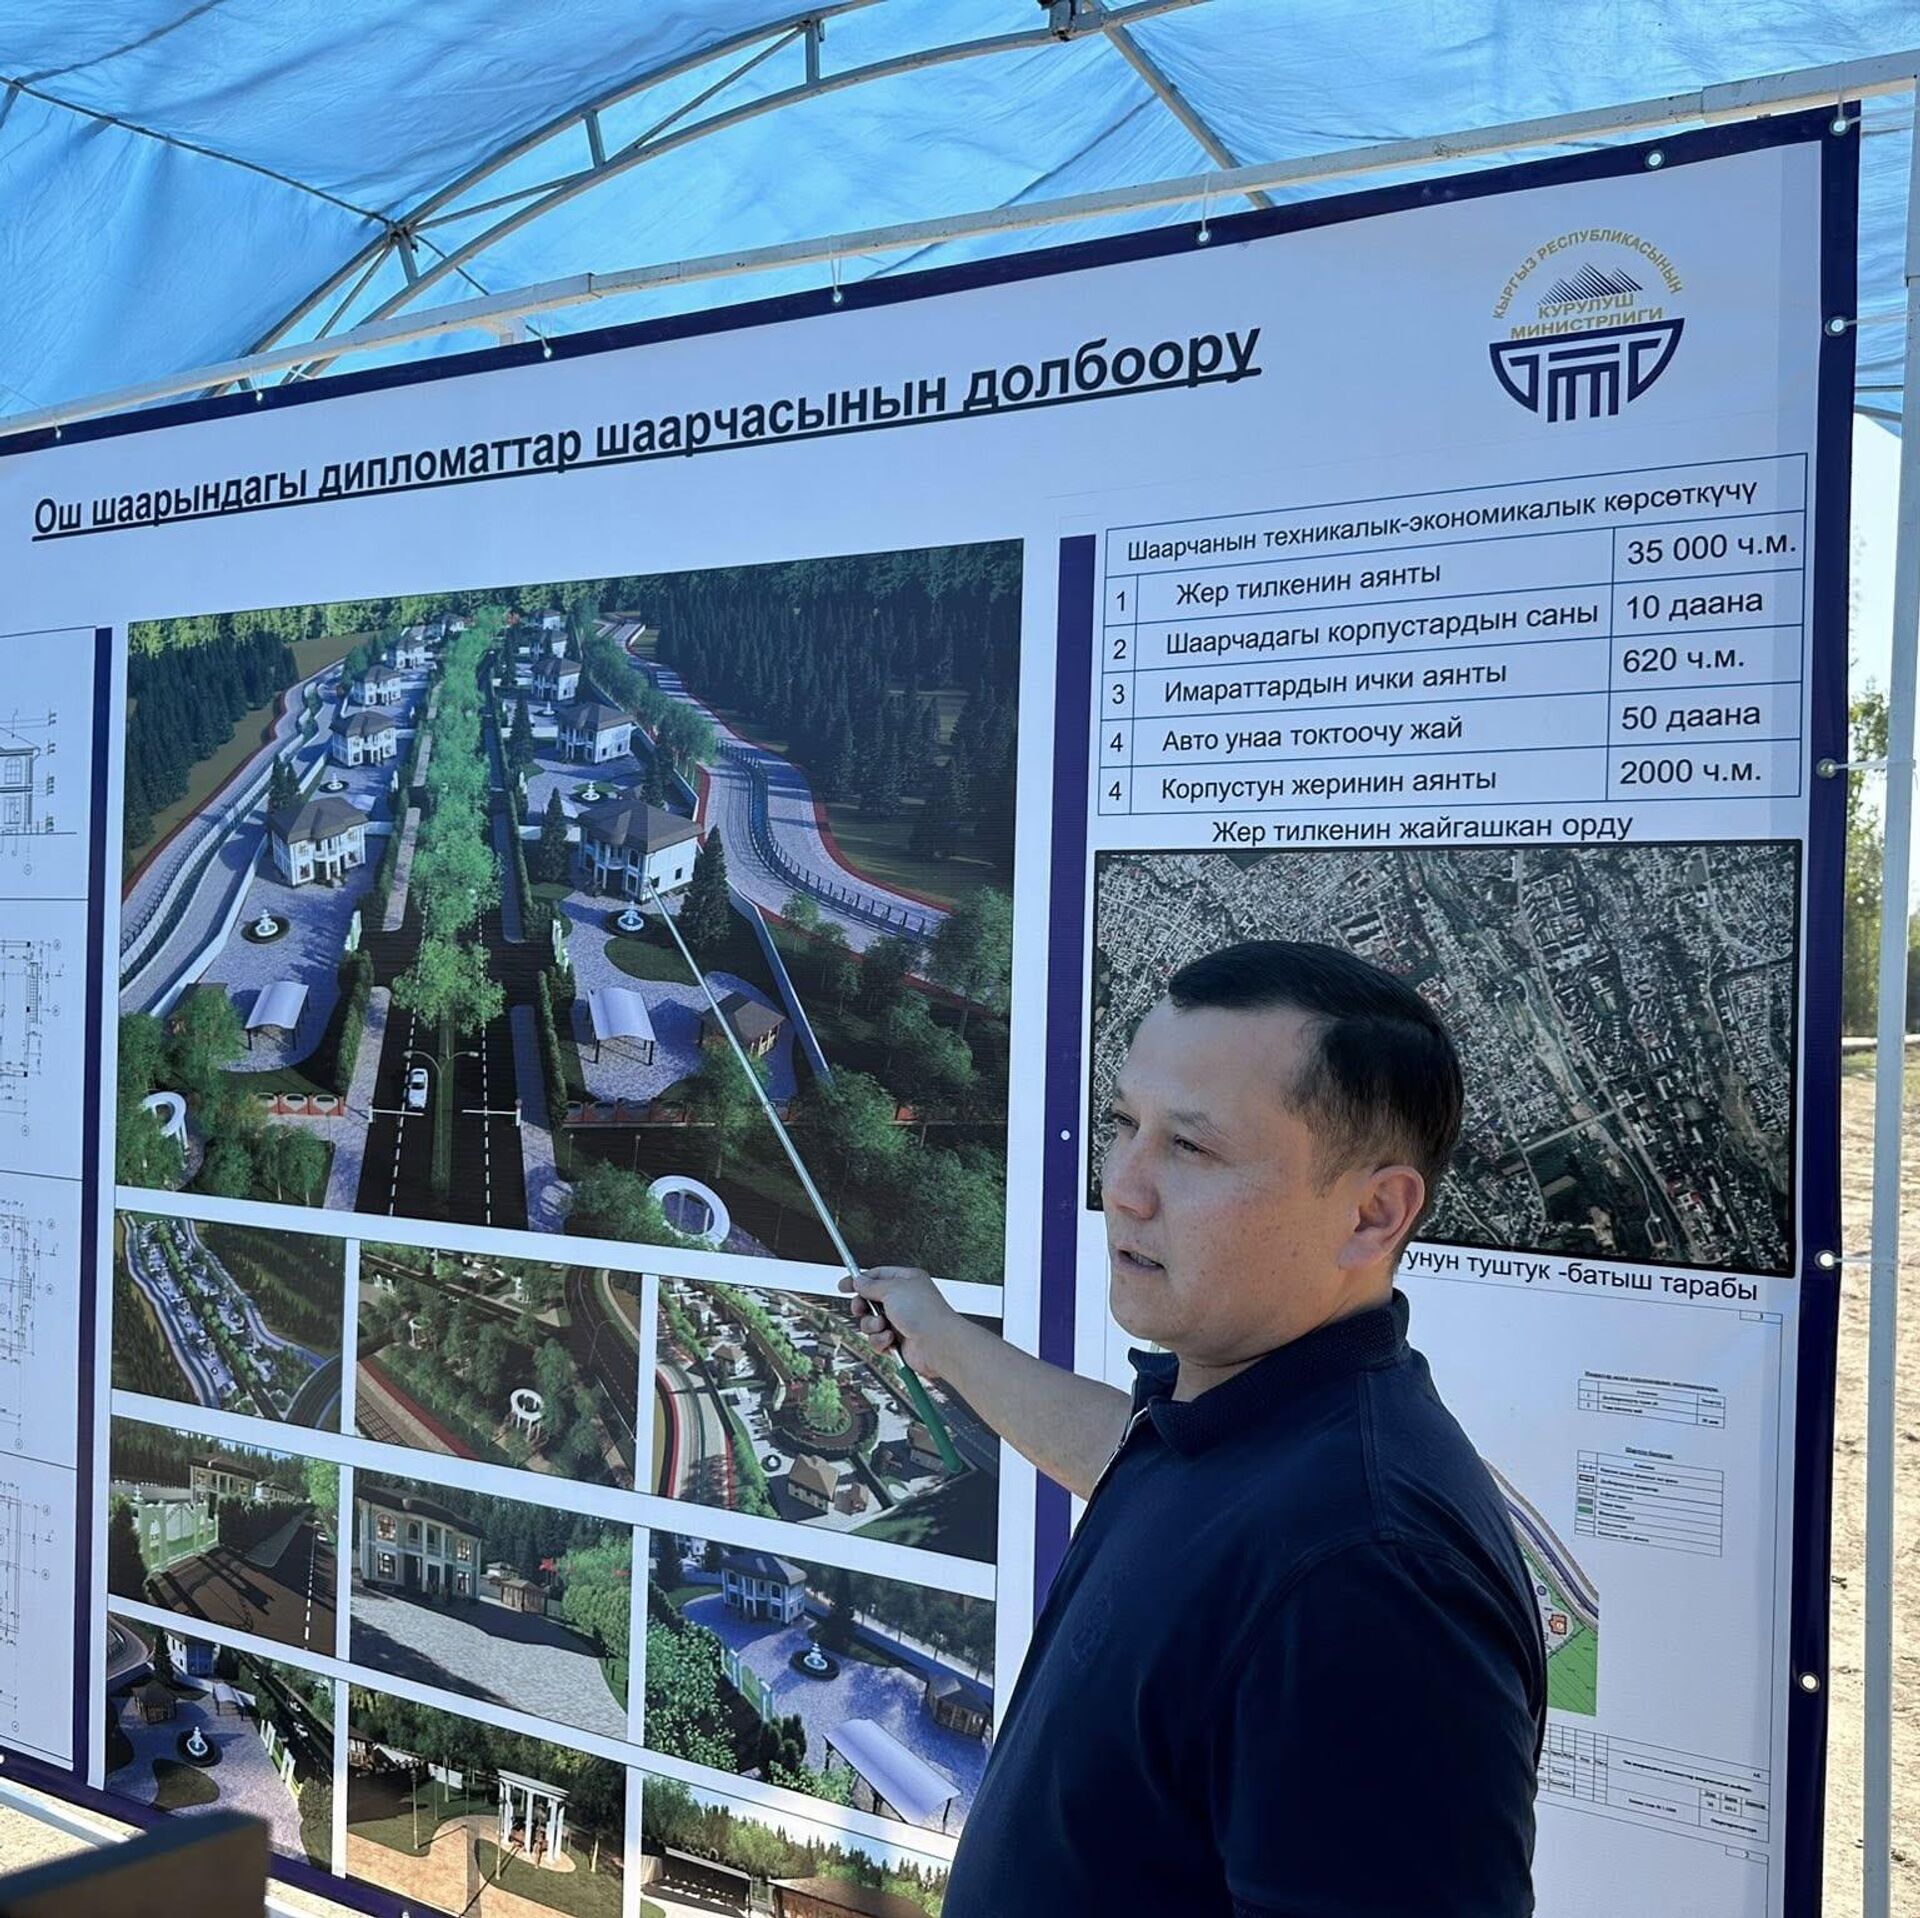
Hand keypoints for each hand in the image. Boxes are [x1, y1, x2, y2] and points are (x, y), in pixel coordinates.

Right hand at [839, 1266, 963, 1380]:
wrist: (937, 1344)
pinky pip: (876, 1340)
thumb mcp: (892, 1289)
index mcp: (906, 1281)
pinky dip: (880, 1340)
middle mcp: (903, 1300)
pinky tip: (891, 1339)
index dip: (859, 1280)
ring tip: (883, 1326)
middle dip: (862, 1307)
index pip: (877, 1276)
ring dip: (872, 1325)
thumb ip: (871, 1285)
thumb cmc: (924, 1312)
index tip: (844, 1286)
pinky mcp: (897, 1341)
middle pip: (869, 1300)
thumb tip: (858, 1281)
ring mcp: (900, 1321)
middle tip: (861, 1309)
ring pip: (870, 1322)